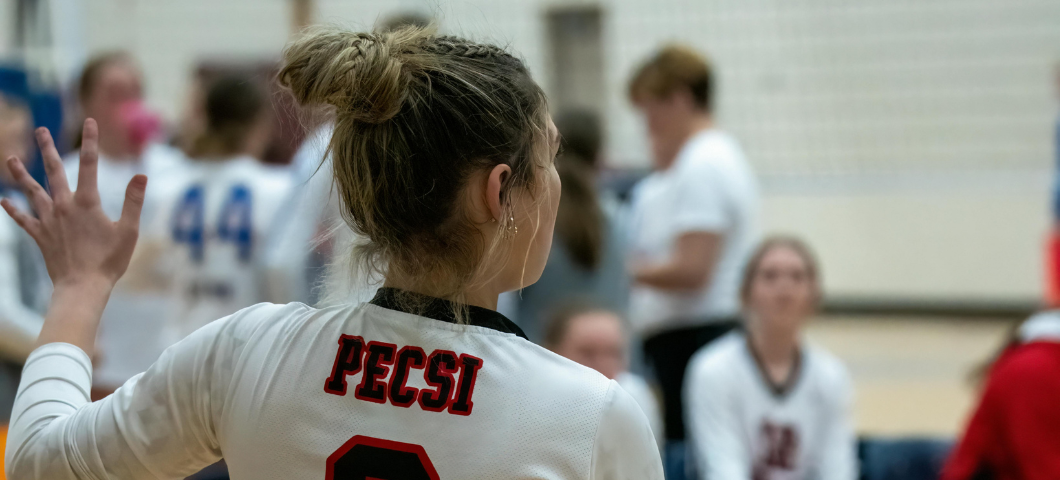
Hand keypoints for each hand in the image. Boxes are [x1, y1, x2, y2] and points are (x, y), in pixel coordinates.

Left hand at [1, 119, 145, 290]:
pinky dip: (13, 209)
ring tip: (11, 159)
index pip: (89, 164)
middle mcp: (63, 206)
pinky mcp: (40, 235)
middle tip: (40, 130)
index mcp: (87, 202)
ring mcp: (48, 220)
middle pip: (54, 171)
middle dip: (47, 149)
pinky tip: (4, 200)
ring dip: (21, 174)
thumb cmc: (109, 260)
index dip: (91, 142)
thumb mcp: (129, 230)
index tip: (90, 122)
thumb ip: (133, 201)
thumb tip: (141, 175)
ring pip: (32, 191)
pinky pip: (23, 219)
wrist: (82, 286)